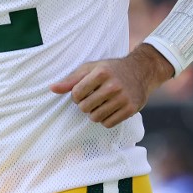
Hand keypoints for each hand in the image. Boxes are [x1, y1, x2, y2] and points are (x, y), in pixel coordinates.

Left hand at [50, 46, 173, 127]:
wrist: (140, 71)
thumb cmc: (110, 69)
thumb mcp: (90, 68)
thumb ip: (71, 80)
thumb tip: (52, 89)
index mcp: (101, 73)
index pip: (76, 94)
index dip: (76, 95)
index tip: (82, 92)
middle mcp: (113, 85)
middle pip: (85, 108)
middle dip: (85, 105)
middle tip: (92, 98)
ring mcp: (123, 98)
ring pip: (96, 118)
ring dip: (94, 114)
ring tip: (99, 104)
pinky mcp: (131, 109)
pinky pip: (108, 124)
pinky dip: (105, 120)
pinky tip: (109, 109)